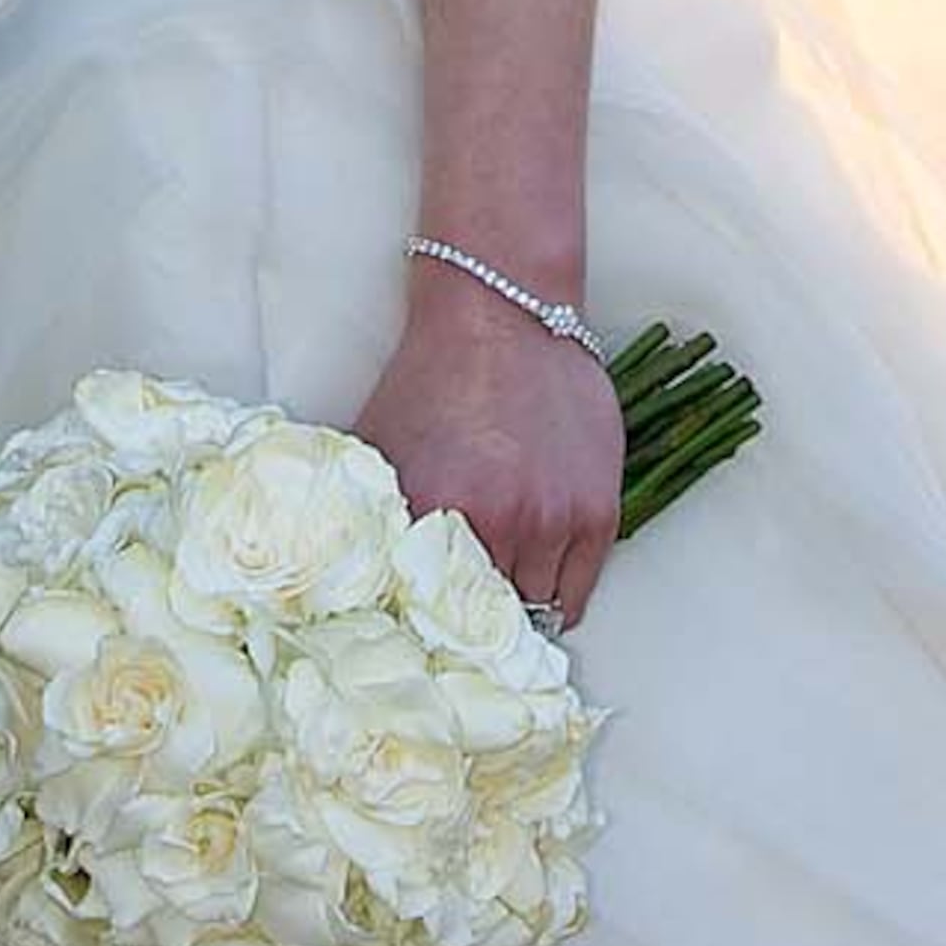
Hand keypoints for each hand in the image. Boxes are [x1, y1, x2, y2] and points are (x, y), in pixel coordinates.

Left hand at [349, 268, 624, 638]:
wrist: (500, 312)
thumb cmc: (434, 374)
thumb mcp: (379, 446)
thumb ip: (367, 516)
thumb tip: (348, 575)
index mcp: (434, 510)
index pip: (428, 614)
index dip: (425, 626)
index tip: (424, 633)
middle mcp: (498, 523)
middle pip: (484, 619)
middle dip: (471, 619)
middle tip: (462, 617)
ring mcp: (553, 519)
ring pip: (535, 610)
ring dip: (516, 605)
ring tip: (499, 591)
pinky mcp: (597, 510)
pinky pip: (579, 591)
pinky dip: (558, 596)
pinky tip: (536, 581)